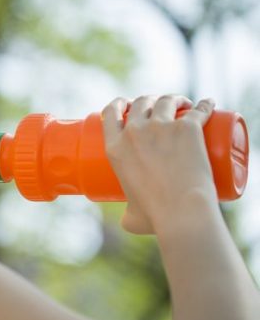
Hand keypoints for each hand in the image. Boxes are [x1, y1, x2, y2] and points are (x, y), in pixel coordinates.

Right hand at [101, 95, 217, 234]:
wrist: (181, 212)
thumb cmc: (155, 217)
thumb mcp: (131, 217)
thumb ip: (126, 216)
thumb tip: (128, 220)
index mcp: (115, 148)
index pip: (110, 113)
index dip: (118, 105)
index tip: (127, 106)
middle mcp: (135, 132)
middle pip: (140, 102)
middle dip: (149, 100)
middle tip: (159, 109)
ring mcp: (161, 127)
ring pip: (166, 100)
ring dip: (174, 99)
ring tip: (183, 105)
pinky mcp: (188, 128)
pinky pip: (199, 109)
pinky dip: (205, 104)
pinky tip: (208, 103)